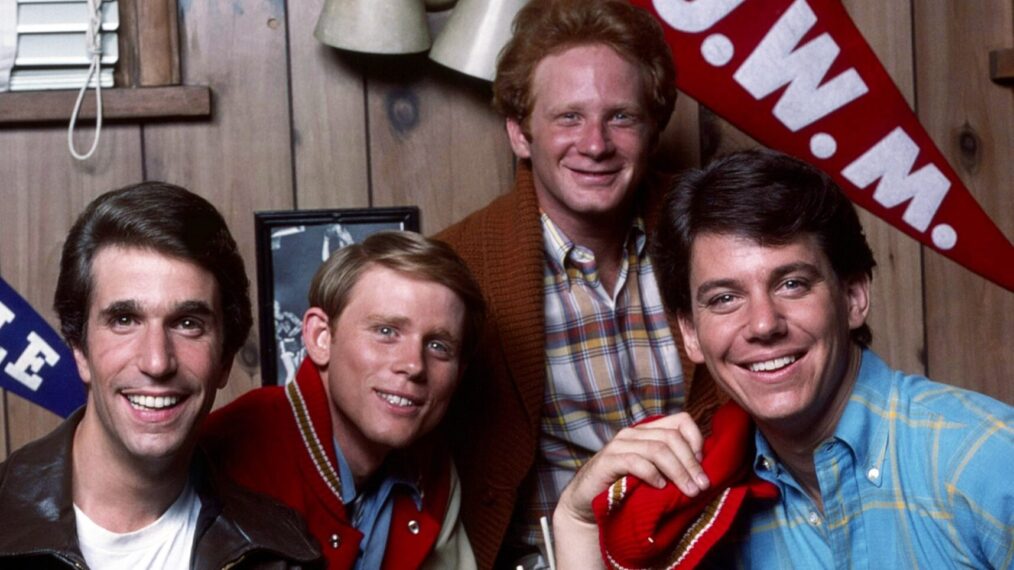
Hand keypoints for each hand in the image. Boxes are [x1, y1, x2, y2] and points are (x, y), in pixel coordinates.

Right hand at [551, 413, 707, 568]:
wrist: (589, 503)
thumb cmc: (626, 489)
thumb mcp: (655, 474)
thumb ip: (674, 466)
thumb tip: (705, 471)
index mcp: (649, 431)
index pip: (682, 421)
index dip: (697, 441)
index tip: (703, 468)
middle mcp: (635, 433)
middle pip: (672, 437)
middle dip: (690, 463)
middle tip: (701, 486)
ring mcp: (619, 444)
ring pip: (657, 449)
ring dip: (678, 471)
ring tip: (688, 491)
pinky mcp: (608, 460)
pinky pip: (635, 462)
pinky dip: (652, 474)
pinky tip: (660, 487)